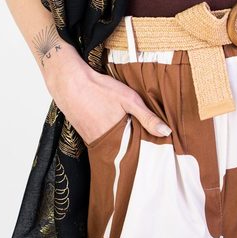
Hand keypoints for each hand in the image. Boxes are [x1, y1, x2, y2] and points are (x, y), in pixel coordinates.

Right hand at [50, 65, 172, 145]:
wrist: (70, 83)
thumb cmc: (100, 89)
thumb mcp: (129, 99)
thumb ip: (147, 117)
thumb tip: (166, 132)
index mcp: (116, 139)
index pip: (136, 154)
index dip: (146, 151)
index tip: (157, 151)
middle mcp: (103, 145)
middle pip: (124, 153)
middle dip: (135, 150)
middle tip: (146, 144)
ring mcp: (92, 142)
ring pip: (113, 148)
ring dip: (122, 144)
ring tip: (132, 135)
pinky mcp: (85, 136)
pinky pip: (102, 143)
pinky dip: (111, 139)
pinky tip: (115, 128)